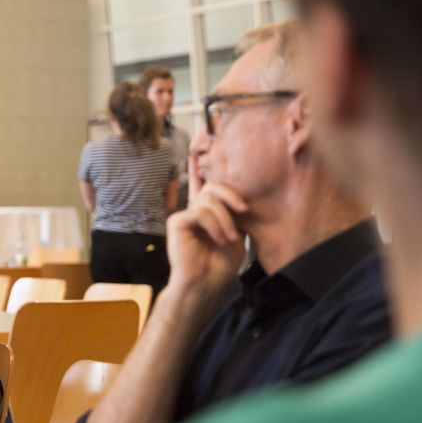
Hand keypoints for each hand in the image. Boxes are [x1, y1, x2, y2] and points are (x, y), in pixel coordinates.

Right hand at [166, 153, 248, 298]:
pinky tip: (217, 239)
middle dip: (232, 197)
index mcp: (208, 212)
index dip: (200, 163)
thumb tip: (240, 197)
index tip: (201, 137)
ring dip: (225, 220)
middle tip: (244, 212)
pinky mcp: (177, 221)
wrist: (205, 285)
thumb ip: (234, 213)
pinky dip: (214, 225)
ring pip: (210, 200)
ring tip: (228, 239)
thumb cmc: (220, 265)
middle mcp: (194, 210)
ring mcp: (184, 215)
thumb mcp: (236, 234)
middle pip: (214, 186)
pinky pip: (200, 211)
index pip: (204, 182)